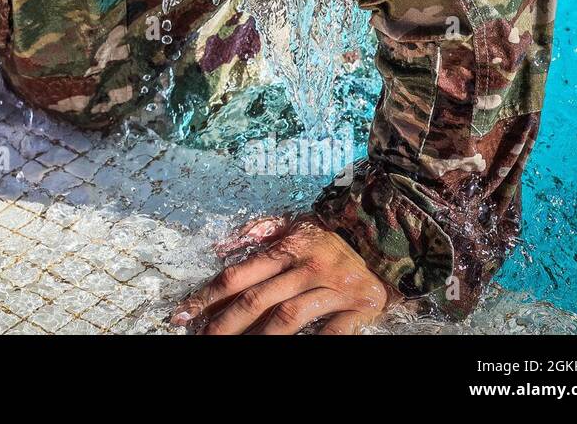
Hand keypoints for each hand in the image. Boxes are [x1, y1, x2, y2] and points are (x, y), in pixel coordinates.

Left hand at [171, 215, 396, 334]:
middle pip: (257, 299)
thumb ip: (259, 231)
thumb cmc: (334, 233)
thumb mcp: (295, 223)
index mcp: (288, 248)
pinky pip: (331, 332)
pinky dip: (313, 343)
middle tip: (202, 339)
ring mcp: (331, 288)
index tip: (185, 313)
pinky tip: (290, 353)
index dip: (209, 295)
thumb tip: (221, 247)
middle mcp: (306, 267)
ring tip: (235, 350)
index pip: (239, 274)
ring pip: (287, 317)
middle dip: (225, 323)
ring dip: (259, 338)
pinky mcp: (358, 306)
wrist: (390, 233)